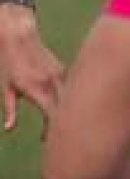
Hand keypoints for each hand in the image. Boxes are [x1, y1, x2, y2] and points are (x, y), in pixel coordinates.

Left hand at [0, 3, 62, 132]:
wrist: (20, 36)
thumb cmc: (9, 63)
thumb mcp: (7, 88)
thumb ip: (10, 110)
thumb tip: (9, 129)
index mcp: (37, 91)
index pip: (51, 118)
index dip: (51, 132)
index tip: (47, 142)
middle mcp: (52, 85)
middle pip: (65, 112)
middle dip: (63, 126)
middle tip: (58, 138)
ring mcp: (61, 77)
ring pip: (72, 101)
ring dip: (68, 113)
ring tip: (65, 125)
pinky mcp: (65, 71)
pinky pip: (72, 90)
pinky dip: (71, 100)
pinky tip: (68, 107)